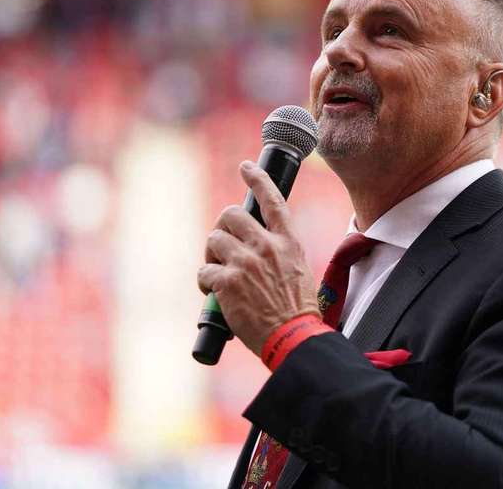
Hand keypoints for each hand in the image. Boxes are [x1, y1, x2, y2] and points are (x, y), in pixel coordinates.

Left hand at [197, 160, 319, 355]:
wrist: (292, 336)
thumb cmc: (297, 309)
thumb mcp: (299, 269)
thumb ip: (280, 252)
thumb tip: (261, 246)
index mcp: (287, 242)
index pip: (272, 200)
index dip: (257, 179)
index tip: (246, 167)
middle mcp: (266, 246)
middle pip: (232, 214)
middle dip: (222, 227)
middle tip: (222, 246)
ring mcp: (245, 262)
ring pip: (214, 239)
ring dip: (212, 255)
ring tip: (218, 273)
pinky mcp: (227, 282)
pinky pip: (204, 271)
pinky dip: (204, 282)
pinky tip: (213, 293)